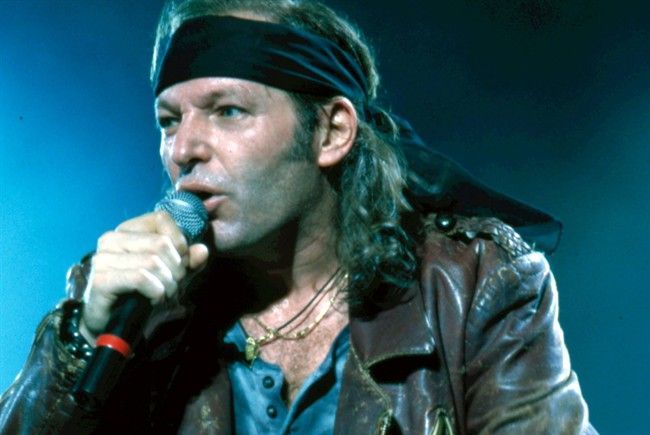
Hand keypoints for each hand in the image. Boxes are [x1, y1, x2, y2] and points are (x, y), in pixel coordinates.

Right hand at [79, 211, 208, 343]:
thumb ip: (188, 261)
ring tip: (165, 294)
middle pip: (161, 243)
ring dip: (168, 283)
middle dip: (177, 268)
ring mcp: (103, 258)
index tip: (181, 262)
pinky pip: (141, 278)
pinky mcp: (101, 279)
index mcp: (127, 230)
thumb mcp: (171, 274)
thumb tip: (202, 250)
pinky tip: (154, 300)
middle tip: (174, 284)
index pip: (161, 218)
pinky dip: (156, 291)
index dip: (179, 241)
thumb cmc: (142, 294)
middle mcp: (111, 239)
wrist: (113, 325)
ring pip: (153, 261)